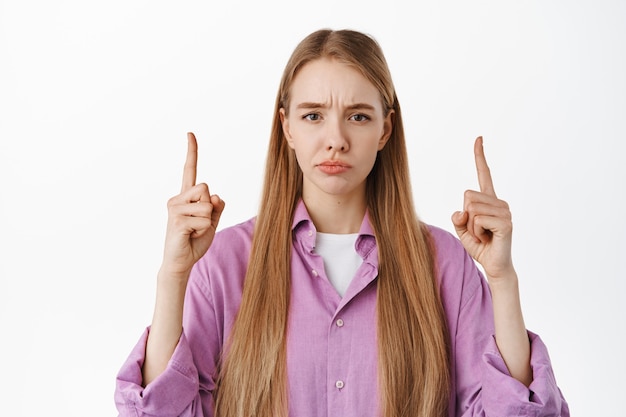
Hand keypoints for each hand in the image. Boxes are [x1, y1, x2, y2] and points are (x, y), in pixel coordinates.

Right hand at [161, 132, 224, 276]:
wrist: (181, 262)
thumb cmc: (194, 241)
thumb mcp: (212, 222)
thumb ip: (216, 207)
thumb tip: (215, 196)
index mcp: (186, 197)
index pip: (190, 170)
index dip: (192, 152)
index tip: (190, 134)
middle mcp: (177, 199)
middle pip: (205, 188)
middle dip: (209, 208)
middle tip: (198, 224)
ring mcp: (174, 208)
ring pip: (206, 205)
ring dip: (207, 222)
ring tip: (193, 231)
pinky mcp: (176, 220)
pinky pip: (204, 219)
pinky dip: (203, 230)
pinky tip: (189, 236)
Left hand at [451, 136, 513, 280]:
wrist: (494, 265)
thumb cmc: (480, 246)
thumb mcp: (462, 229)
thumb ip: (458, 217)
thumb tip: (462, 211)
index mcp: (489, 200)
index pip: (484, 174)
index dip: (480, 156)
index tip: (478, 138)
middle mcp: (499, 202)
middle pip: (467, 196)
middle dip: (466, 216)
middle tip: (478, 230)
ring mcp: (504, 211)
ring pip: (471, 209)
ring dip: (471, 227)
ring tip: (484, 235)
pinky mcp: (506, 223)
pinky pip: (478, 220)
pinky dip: (476, 232)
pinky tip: (488, 238)